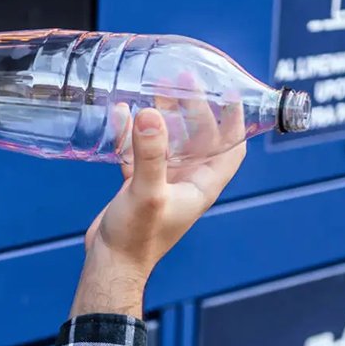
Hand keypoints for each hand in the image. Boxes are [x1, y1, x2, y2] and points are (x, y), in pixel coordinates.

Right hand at [70, 99, 246, 317]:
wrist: (109, 265)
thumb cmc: (136, 238)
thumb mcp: (147, 193)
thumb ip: (150, 154)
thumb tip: (152, 113)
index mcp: (201, 185)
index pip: (231, 148)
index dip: (235, 120)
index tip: (229, 91)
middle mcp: (187, 182)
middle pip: (200, 137)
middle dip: (194, 107)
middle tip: (182, 79)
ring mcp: (162, 183)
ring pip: (170, 141)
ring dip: (165, 116)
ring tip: (155, 88)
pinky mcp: (138, 185)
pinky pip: (139, 151)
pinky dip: (133, 133)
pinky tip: (121, 114)